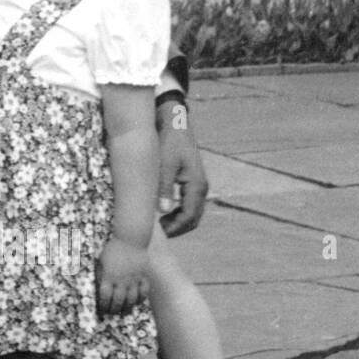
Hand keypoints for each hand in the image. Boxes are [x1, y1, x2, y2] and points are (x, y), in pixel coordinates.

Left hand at [96, 236, 150, 316]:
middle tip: (112, 313)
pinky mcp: (144, 276)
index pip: (105, 296)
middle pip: (118, 300)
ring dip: (127, 307)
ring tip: (124, 312)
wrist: (131, 239)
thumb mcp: (101, 260)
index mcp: (109, 276)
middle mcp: (122, 280)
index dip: (103, 305)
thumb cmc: (112, 249)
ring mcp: (134, 279)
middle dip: (114, 309)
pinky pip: (144, 291)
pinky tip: (137, 302)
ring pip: (132, 299)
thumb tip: (96, 285)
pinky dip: (141, 299)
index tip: (101, 310)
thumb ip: (100, 274)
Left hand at [155, 103, 208, 237]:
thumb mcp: (164, 164)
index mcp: (196, 185)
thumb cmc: (169, 142)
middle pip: (193, 218)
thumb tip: (163, 211)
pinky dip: (178, 212)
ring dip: (178, 222)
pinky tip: (163, 212)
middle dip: (177, 228)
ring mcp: (198, 185)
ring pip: (192, 213)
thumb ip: (164, 188)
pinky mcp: (192, 182)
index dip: (175, 228)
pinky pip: (189, 204)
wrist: (175, 124)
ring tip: (158, 225)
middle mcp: (201, 188)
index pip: (189, 216)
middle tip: (157, 233)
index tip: (158, 233)